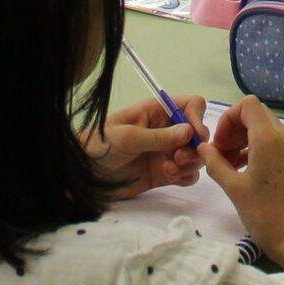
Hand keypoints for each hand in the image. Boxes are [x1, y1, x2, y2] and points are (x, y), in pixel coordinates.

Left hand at [87, 94, 209, 197]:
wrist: (86, 173)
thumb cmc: (101, 145)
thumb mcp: (128, 137)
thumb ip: (159, 136)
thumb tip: (189, 132)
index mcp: (157, 112)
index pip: (190, 105)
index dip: (197, 118)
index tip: (194, 136)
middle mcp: (166, 130)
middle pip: (197, 134)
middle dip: (193, 147)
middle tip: (177, 158)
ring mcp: (166, 153)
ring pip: (195, 156)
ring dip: (189, 164)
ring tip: (169, 170)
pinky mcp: (164, 173)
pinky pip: (187, 175)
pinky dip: (185, 178)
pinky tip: (169, 178)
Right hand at [200, 97, 283, 268]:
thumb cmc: (265, 214)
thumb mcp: (234, 189)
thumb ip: (216, 163)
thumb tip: (203, 148)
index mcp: (269, 138)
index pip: (247, 105)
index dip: (228, 118)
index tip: (219, 143)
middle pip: (255, 114)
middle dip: (234, 128)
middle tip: (220, 153)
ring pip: (263, 127)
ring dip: (243, 138)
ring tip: (227, 164)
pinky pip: (272, 141)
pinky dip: (255, 147)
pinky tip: (242, 169)